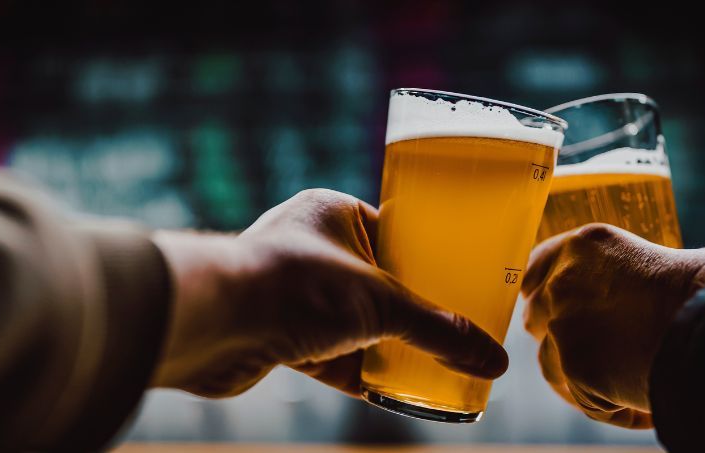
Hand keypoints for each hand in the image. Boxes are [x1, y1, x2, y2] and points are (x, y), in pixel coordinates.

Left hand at [150, 189, 507, 397]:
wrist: (212, 325)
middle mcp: (314, 250)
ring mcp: (297, 295)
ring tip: (439, 366)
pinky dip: (365, 376)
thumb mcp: (380, 304)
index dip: (429, 260)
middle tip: (456, 330)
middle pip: (380, 285)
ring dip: (392, 348)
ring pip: (358, 325)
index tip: (462, 281)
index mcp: (334, 215)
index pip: (396, 234)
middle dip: (413, 312)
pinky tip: (400, 394)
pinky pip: (335, 357)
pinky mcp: (283, 337)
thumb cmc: (293, 286)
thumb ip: (437, 331)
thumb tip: (492, 361)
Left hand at [522, 223, 704, 427]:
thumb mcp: (651, 261)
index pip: (535, 268)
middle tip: (596, 351)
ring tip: (628, 389)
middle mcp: (563, 282)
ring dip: (581, 379)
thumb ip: (614, 278)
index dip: (543, 291)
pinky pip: (586, 400)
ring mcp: (564, 327)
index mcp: (583, 246)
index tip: (550, 306)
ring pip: (551, 364)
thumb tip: (612, 307)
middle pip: (536, 315)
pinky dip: (613, 409)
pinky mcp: (577, 371)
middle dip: (558, 334)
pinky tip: (646, 411)